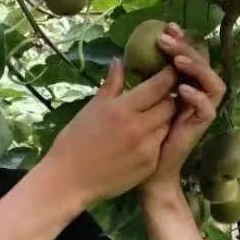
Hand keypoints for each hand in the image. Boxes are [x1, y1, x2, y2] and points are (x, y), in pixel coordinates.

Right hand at [46, 57, 177, 209]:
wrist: (69, 179)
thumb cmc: (75, 140)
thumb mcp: (92, 108)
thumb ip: (111, 84)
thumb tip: (119, 60)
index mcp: (122, 108)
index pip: (158, 86)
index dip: (168, 75)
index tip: (170, 69)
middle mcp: (139, 127)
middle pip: (169, 104)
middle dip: (167, 97)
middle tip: (160, 94)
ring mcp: (147, 147)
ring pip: (168, 124)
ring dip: (163, 117)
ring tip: (150, 115)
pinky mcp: (150, 164)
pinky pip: (161, 144)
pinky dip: (156, 137)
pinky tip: (143, 137)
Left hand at [140, 23, 225, 191]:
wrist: (144, 173)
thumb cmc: (136, 140)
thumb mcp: (130, 106)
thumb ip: (129, 83)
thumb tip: (119, 58)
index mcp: (181, 87)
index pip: (188, 58)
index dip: (181, 41)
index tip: (166, 27)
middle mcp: (196, 97)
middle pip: (202, 65)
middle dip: (187, 48)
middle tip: (167, 38)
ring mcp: (200, 112)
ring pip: (213, 82)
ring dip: (197, 68)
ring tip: (177, 60)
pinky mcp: (200, 128)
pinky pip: (208, 108)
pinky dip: (197, 97)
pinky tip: (182, 89)